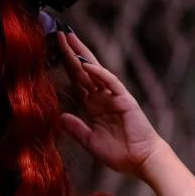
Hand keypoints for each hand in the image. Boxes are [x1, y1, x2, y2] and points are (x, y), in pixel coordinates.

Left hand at [56, 29, 163, 177]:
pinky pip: (111, 83)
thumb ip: (76, 128)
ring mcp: (113, 96)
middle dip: (71, 52)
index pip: (76, 81)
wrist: (140, 161)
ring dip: (82, 54)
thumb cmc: (119, 153)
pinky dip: (99, 73)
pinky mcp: (125, 100)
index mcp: (93, 105)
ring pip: (96, 70)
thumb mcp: (90, 141)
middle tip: (59, 34)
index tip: (53, 50)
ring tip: (70, 38)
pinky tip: (86, 64)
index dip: (65, 66)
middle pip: (83, 70)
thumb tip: (59, 117)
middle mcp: (102, 97)